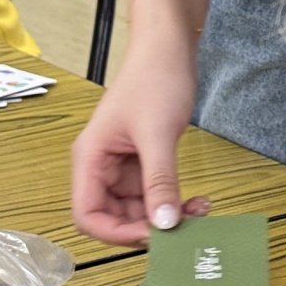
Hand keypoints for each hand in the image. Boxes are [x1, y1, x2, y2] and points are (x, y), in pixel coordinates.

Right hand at [70, 36, 208, 244]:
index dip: (116, 232)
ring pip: (139, 211)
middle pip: (114, 218)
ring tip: (197, 211)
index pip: (88, 215)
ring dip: (166, 217)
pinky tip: (196, 200)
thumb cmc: (154, 78)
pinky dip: (174, 202)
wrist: (169, 49)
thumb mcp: (158, 134)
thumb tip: (164, 224)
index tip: (152, 235)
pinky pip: (155, 195)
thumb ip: (160, 181)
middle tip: (182, 229)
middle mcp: (102, 166)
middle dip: (147, 227)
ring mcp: (124, 167)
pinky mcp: (144, 163)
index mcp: (90, 158)